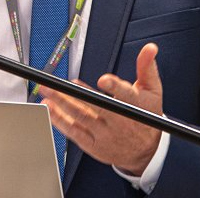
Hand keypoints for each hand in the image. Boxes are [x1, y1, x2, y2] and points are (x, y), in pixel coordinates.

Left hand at [38, 42, 163, 175]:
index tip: (103, 80)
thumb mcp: (153, 91)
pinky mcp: (94, 145)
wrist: (144, 152)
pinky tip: (50, 110)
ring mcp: (105, 134)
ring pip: (80, 118)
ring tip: (47, 92)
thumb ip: (147, 68)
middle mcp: (118, 121)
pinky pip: (75, 133)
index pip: (124, 94)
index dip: (115, 87)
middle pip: (94, 106)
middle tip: (56, 84)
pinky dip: (61, 122)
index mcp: (133, 106)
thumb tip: (150, 48)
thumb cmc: (146, 117)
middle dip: (73, 95)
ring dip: (61, 105)